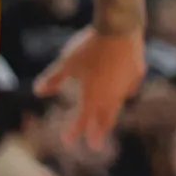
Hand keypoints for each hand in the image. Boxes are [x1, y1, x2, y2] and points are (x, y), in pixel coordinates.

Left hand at [38, 21, 138, 156]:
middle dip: (98, 133)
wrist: (119, 28)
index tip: (67, 141)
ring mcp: (127, 86)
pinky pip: (129, 90)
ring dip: (111, 116)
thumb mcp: (66, 62)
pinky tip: (124, 93)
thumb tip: (37, 92)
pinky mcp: (137, 74)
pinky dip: (123, 95)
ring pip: (118, 106)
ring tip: (108, 121)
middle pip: (105, 119)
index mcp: (92, 95)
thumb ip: (54, 79)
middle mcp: (111, 95)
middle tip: (95, 146)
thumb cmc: (89, 46)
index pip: (81, 119)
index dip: (73, 131)